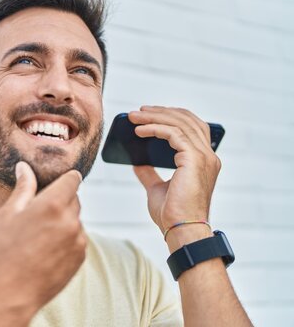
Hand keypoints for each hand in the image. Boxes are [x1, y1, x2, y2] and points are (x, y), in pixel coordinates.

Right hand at [0, 161, 85, 316]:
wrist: (12, 290)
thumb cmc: (5, 250)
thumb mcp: (9, 213)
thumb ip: (23, 187)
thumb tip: (24, 167)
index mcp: (53, 204)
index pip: (73, 179)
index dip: (65, 178)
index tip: (58, 182)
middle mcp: (71, 220)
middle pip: (74, 199)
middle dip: (60, 200)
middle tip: (39, 214)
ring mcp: (78, 240)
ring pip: (75, 220)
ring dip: (64, 221)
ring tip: (39, 236)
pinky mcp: (81, 256)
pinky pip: (77, 238)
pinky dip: (67, 239)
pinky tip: (46, 249)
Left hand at [128, 106, 221, 237]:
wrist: (180, 230)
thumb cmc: (172, 214)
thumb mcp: (156, 188)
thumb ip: (149, 173)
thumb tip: (137, 163)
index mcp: (203, 161)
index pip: (192, 127)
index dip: (172, 115)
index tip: (149, 113)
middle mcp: (208, 156)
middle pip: (187, 120)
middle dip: (160, 112)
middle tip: (137, 111)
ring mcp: (204, 156)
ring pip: (179, 123)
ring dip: (154, 117)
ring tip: (133, 117)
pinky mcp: (194, 159)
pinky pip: (172, 133)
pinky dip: (154, 128)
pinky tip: (138, 131)